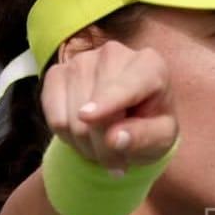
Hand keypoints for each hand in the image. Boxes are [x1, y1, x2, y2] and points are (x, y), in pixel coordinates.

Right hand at [40, 39, 179, 175]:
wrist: (130, 119)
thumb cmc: (151, 126)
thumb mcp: (161, 139)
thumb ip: (144, 138)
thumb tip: (114, 139)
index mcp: (150, 65)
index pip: (126, 86)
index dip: (106, 102)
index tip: (88, 116)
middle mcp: (114, 54)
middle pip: (95, 111)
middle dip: (103, 146)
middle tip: (117, 160)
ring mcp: (82, 60)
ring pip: (72, 118)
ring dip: (86, 145)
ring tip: (102, 145)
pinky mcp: (57, 72)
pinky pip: (53, 116)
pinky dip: (66, 137)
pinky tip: (83, 136)